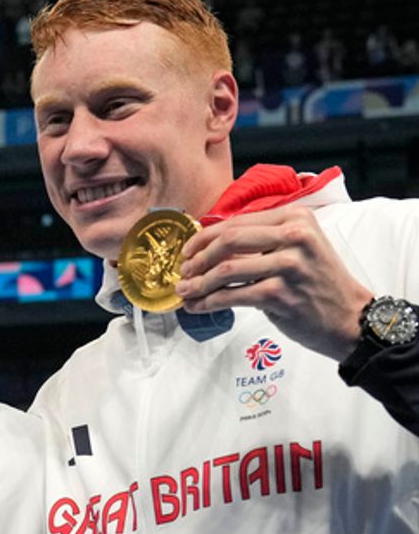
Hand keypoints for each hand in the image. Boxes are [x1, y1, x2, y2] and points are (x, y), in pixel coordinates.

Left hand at [176, 205, 372, 359]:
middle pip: (227, 241)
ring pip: (226, 269)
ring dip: (198, 283)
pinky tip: (198, 306)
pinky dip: (209, 302)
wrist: (349, 316)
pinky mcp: (281, 293)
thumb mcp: (297, 247)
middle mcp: (295, 236)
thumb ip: (261, 240)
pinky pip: (232, 295)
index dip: (204, 238)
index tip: (188, 251)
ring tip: (185, 291)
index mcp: (295, 217)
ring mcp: (289, 264)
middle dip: (198, 258)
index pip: (236, 223)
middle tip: (184, 272)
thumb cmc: (316, 282)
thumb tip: (209, 245)